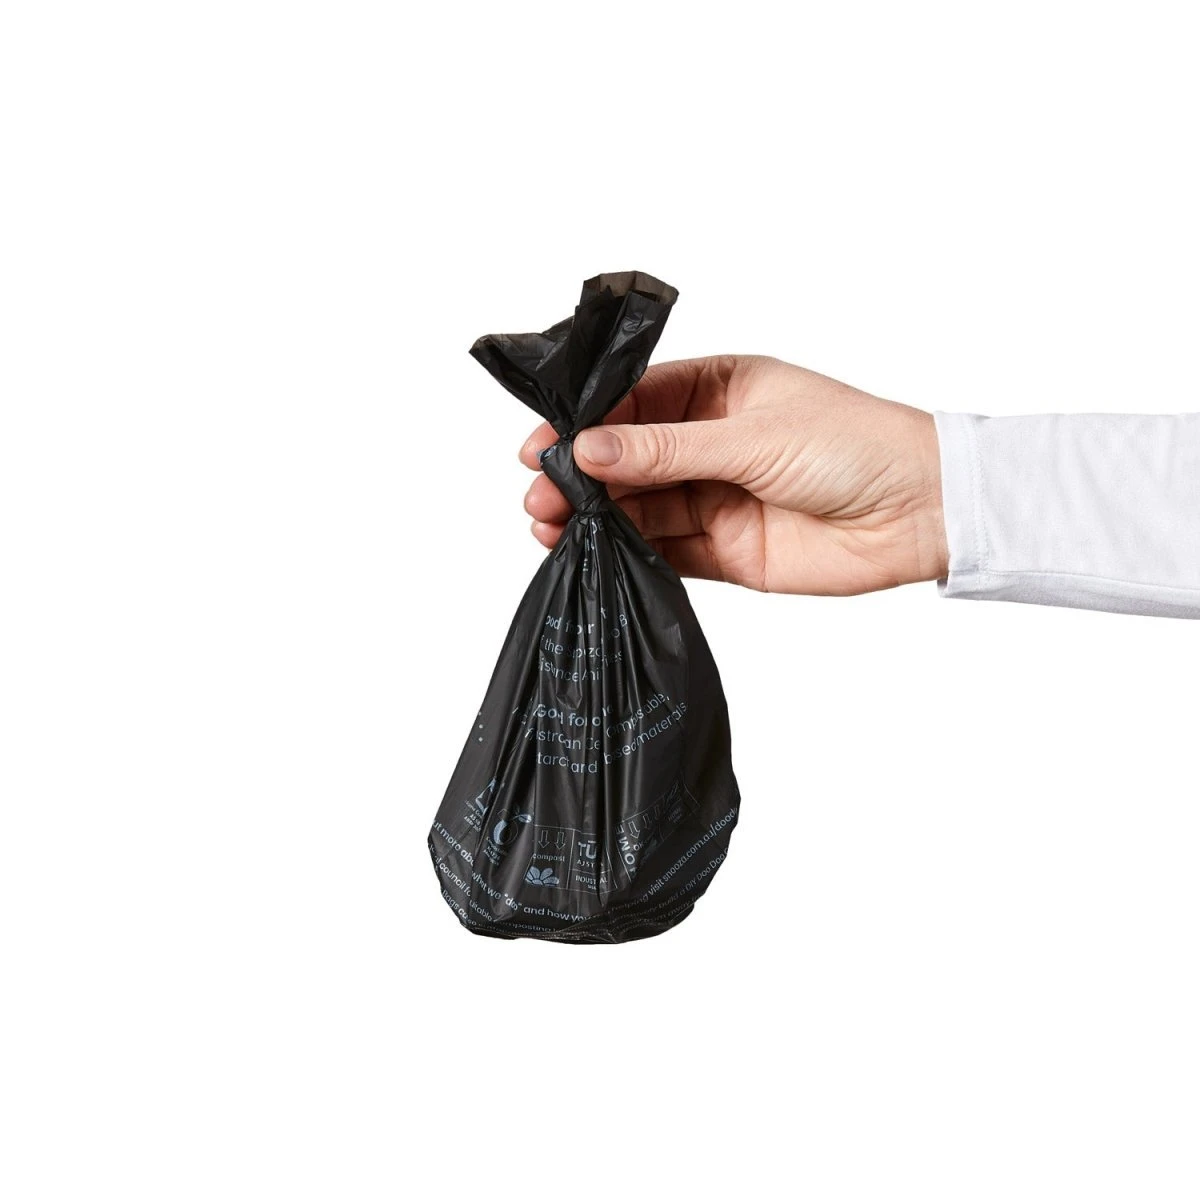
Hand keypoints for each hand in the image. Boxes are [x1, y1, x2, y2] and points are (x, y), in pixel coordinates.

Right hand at [519, 355, 947, 594]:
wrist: (920, 515)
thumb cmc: (854, 447)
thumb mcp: (751, 436)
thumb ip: (666, 450)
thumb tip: (588, 449)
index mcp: (719, 391)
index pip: (634, 402)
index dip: (585, 423)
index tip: (542, 444)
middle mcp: (711, 442)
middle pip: (627, 458)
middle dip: (580, 474)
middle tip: (539, 493)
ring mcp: (715, 496)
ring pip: (638, 506)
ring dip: (594, 516)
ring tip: (548, 525)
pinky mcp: (724, 550)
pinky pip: (663, 550)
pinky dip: (626, 552)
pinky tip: (589, 552)